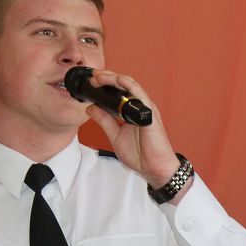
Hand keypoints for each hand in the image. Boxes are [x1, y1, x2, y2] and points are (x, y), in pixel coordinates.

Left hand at [83, 70, 191, 200]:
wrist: (155, 168)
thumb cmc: (141, 154)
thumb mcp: (115, 135)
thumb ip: (104, 121)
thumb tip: (91, 108)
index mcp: (131, 111)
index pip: (118, 91)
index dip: (104, 84)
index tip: (91, 82)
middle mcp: (139, 106)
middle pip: (123, 84)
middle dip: (107, 78)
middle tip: (93, 77)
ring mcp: (145, 108)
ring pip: (130, 85)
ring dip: (114, 78)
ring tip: (100, 76)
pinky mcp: (150, 114)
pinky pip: (140, 95)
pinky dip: (129, 85)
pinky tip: (119, 80)